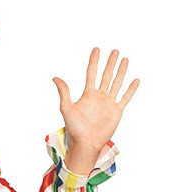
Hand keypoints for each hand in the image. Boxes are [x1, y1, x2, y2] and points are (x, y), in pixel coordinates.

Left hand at [52, 48, 140, 173]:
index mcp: (88, 94)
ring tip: (125, 60)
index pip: (92, 72)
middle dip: (110, 63)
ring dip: (121, 72)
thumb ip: (64, 92)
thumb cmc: (75, 127)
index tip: (97, 49)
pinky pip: (125, 97)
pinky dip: (131, 89)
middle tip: (115, 51)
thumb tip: (55, 78)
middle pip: (106, 75)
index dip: (94, 61)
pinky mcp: (117, 111)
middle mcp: (99, 96)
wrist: (86, 142)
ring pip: (117, 83)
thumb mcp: (67, 108)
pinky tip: (135, 80)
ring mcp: (109, 103)